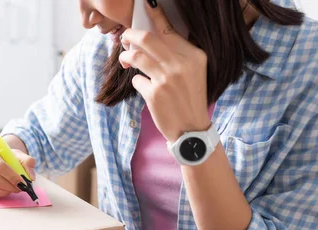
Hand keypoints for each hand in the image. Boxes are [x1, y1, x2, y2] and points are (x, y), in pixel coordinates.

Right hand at [0, 143, 35, 200]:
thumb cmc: (4, 157)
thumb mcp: (16, 155)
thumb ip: (27, 162)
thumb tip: (30, 177)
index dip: (13, 176)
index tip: (23, 183)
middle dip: (10, 186)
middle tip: (20, 188)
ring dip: (4, 192)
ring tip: (11, 188)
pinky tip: (2, 190)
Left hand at [119, 1, 210, 141]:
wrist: (191, 128)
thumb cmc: (189, 99)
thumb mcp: (193, 72)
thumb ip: (177, 55)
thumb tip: (150, 39)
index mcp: (194, 55)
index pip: (169, 30)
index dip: (155, 15)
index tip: (146, 4)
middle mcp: (181, 64)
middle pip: (147, 39)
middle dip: (129, 35)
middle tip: (123, 38)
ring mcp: (166, 78)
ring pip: (136, 57)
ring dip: (126, 57)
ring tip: (126, 61)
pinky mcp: (154, 93)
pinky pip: (136, 79)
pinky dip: (137, 82)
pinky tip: (146, 88)